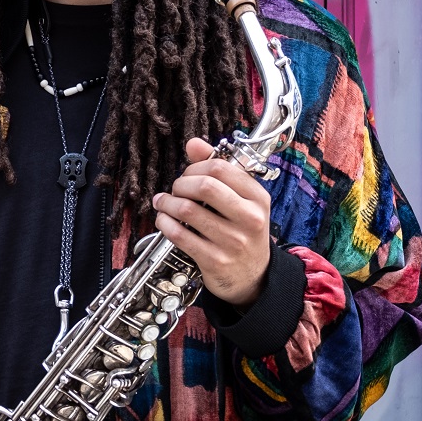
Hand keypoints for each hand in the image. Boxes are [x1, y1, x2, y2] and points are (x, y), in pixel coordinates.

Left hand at [152, 137, 271, 306]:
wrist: (253, 276)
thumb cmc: (244, 232)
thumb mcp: (242, 200)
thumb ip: (219, 169)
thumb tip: (194, 144)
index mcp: (257, 198)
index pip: (221, 168)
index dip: (196, 166)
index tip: (189, 173)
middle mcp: (249, 218)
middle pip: (204, 185)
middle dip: (181, 183)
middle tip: (176, 188)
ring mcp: (232, 241)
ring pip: (187, 210)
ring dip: (167, 203)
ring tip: (164, 203)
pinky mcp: (214, 260)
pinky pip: (180, 235)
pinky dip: (165, 223)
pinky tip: (164, 220)